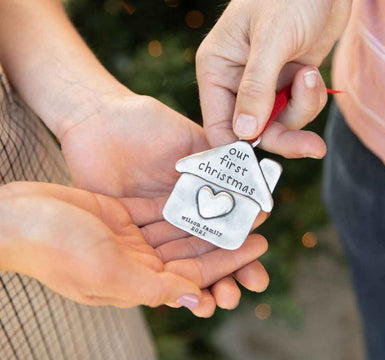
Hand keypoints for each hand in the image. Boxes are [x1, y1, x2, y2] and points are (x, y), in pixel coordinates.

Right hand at [0, 182, 266, 312]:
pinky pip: (162, 206)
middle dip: (226, 236)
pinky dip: (184, 199)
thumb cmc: (53, 247)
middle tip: (260, 219)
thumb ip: (152, 286)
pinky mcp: (124, 212)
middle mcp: (139, 261)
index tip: (259, 245)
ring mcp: (132, 236)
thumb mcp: (106, 271)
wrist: (16, 216)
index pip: (195, 274)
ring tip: (240, 201)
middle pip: (193, 249)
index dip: (229, 261)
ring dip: (209, 215)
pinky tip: (206, 188)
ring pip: (181, 226)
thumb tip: (195, 298)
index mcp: (137, 282)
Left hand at [59, 94, 269, 315]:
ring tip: (226, 301)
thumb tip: (253, 175)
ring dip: (206, 282)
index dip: (243, 235)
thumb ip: (216, 159)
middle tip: (255, 284)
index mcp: (197, 191)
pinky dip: (168, 281)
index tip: (261, 248)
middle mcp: (179, 212)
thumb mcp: (188, 137)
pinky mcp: (127, 234)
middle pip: (208, 246)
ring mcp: (154, 226)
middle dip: (233, 268)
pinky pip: (149, 262)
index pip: (225, 219)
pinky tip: (185, 297)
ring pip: (182, 260)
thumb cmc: (143, 121)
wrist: (96, 121)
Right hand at [196, 0, 368, 153]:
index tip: (256, 168)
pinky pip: (297, 109)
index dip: (235, 148)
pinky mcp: (287, 82)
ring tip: (309, 75)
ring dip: (300, 109)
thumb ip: (256, 89)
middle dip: (283, 137)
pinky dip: (309, 98)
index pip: (217, 123)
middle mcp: (236, 81)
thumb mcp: (271, 40)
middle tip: (310, 147)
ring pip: (279, 123)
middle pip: (252, 130)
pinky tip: (312, 72)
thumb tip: (244, 134)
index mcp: (217, 69)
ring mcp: (263, 83)